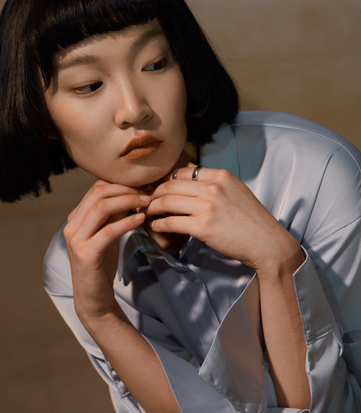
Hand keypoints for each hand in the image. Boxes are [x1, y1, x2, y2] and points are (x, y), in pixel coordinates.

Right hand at [63, 181, 148, 322]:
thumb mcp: (107, 234)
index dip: (120, 183)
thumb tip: (132, 193)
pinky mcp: (86, 254)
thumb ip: (114, 215)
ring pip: (102, 208)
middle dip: (126, 189)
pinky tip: (140, 219)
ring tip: (146, 203)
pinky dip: (126, 222)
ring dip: (128, 201)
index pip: (96, 188)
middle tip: (147, 192)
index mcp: (75, 218)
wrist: (93, 298)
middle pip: (98, 193)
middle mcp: (71, 226)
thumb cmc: (101, 264)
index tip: (143, 185)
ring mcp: (76, 240)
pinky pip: (108, 231)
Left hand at [147, 166, 301, 274]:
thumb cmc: (250, 219)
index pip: (182, 172)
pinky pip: (171, 222)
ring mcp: (207, 207)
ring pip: (167, 201)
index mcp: (220, 175)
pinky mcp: (203, 227)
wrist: (266, 242)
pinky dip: (159, 224)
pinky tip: (156, 226)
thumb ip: (211, 179)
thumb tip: (187, 169)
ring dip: (153, 207)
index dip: (165, 180)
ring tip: (148, 212)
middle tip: (146, 200)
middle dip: (154, 193)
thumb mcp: (234, 190)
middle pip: (170, 185)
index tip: (158, 188)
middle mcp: (213, 187)